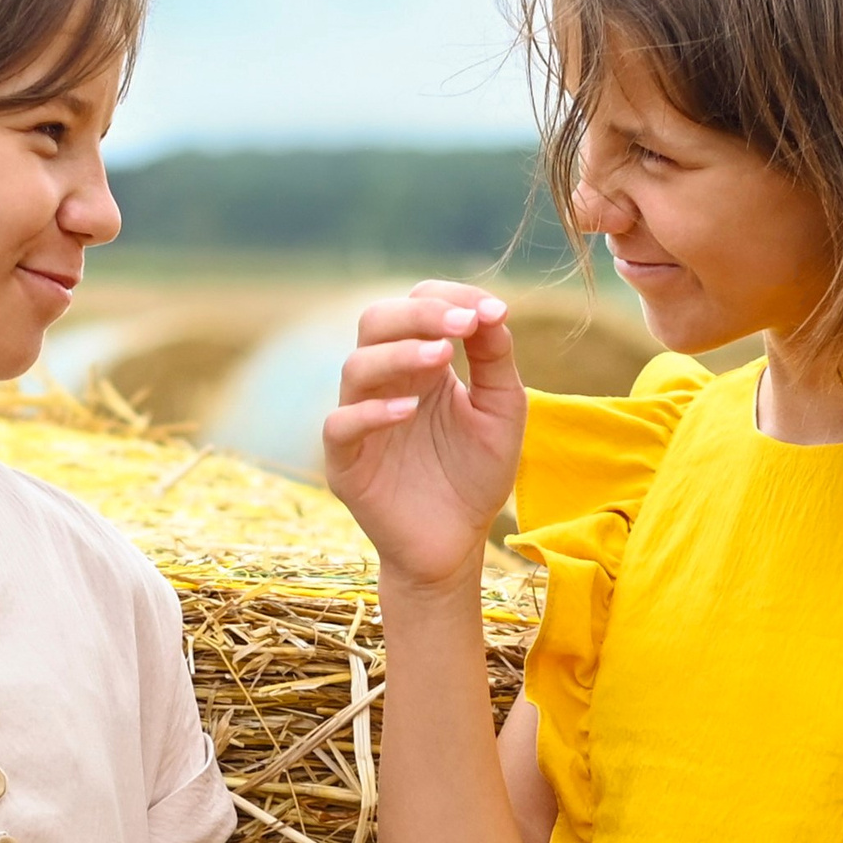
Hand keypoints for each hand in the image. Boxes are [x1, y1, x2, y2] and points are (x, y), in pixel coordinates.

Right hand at [323, 281, 526, 588]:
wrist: (456, 543)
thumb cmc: (476, 474)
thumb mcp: (501, 410)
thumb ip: (495, 358)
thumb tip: (491, 308)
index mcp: (420, 363)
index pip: (417, 305)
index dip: (448, 299)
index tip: (487, 312)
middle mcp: (385, 382)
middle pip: (376, 321)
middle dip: (417, 314)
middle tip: (461, 324)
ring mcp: (360, 419)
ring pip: (356, 366)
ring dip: (399, 354)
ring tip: (442, 357)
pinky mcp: (345, 463)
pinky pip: (340, 425)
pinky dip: (371, 413)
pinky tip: (409, 411)